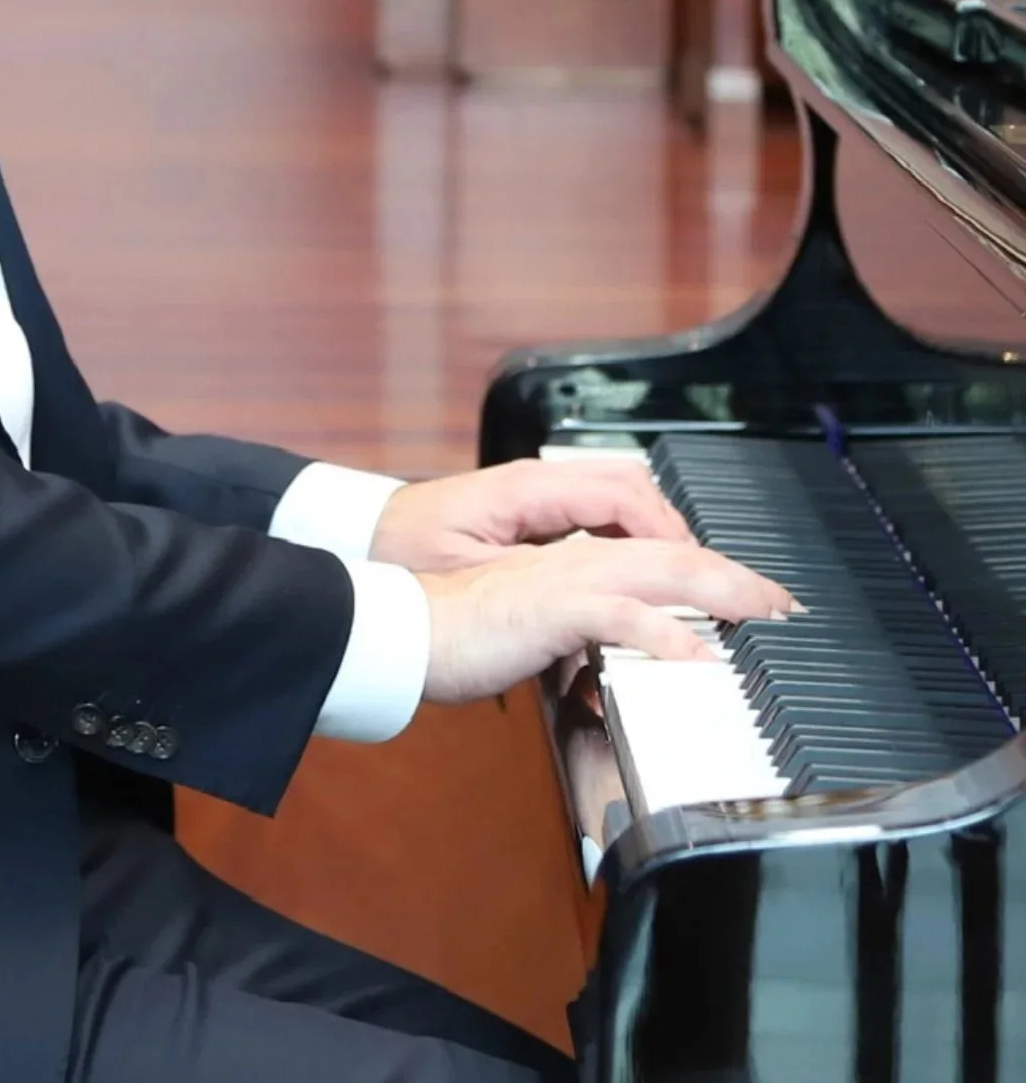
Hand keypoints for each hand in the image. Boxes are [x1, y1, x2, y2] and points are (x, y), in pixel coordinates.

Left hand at [369, 456, 690, 572]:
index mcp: (526, 488)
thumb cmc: (403, 559)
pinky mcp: (523, 518)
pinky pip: (591, 515)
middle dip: (679, 533)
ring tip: (693, 581)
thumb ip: (547, 586)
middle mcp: (534, 484)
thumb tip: (608, 598)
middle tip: (721, 581)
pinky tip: (637, 571)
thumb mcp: (479, 579)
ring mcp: (530, 497)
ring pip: (615, 500)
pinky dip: (626, 537)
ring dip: (656, 535)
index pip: (622, 493)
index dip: (669, 532)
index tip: (700, 572)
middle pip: (630, 490)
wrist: (361, 554)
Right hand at [419, 538, 798, 705]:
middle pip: (678, 557)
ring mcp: (569, 580)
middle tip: (786, 605)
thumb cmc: (460, 636)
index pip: (660, 559)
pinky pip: (620, 617)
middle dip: (739, 578)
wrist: (409, 629)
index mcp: (577, 565)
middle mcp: (580, 561)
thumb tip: (596, 681)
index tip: (756, 599)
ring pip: (662, 572)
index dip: (714, 574)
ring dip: (721, 590)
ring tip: (765, 612)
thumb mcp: (533, 644)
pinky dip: (663, 633)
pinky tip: (696, 653)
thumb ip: (572, 652)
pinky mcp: (554, 609)